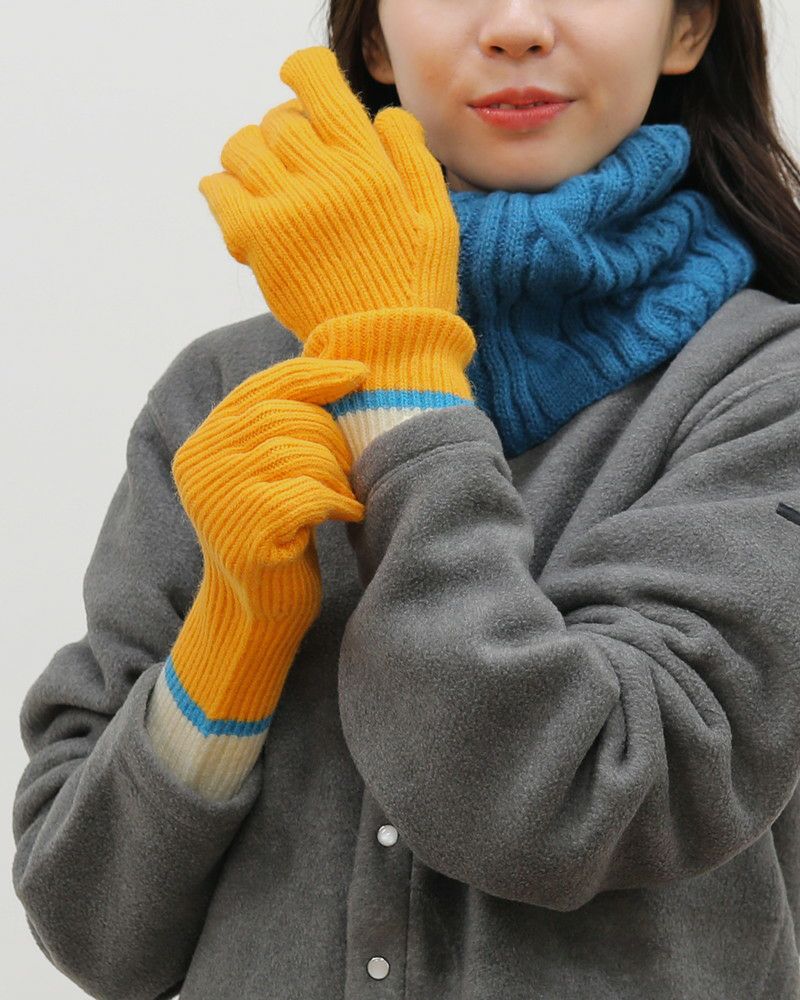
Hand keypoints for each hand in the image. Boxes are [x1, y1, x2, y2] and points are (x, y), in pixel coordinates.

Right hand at [171, 355, 368, 619]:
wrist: (258, 612)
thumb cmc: (277, 535)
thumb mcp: (268, 472)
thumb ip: (280, 427)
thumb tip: (333, 366)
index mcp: (203, 445)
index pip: (263, 388)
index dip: (315, 375)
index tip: (360, 373)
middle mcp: (201, 467)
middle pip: (286, 417)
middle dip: (332, 435)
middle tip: (351, 464)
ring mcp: (219, 501)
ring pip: (300, 453)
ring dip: (337, 473)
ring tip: (344, 493)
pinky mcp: (245, 535)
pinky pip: (309, 494)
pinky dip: (338, 501)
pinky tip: (346, 514)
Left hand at [197, 45, 460, 343]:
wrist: (384, 345)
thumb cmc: (415, 282)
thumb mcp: (438, 213)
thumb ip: (411, 155)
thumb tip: (383, 114)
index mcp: (366, 161)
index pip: (315, 82)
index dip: (303, 73)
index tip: (303, 85)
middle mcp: (321, 175)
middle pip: (278, 119)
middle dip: (286, 130)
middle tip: (298, 160)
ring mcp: (284, 206)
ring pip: (242, 147)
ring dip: (252, 155)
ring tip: (269, 181)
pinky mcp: (256, 239)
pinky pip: (218, 189)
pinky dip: (223, 189)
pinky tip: (246, 206)